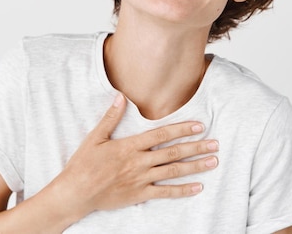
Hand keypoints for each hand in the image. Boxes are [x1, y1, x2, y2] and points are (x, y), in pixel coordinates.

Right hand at [55, 93, 218, 214]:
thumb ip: (110, 118)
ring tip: (213, 161)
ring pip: (173, 171)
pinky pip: (165, 192)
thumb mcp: (95, 137)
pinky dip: (182, 190)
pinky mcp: (140, 194)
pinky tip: (198, 187)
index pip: (161, 134)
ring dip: (195, 166)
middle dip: (196, 147)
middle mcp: (139, 161)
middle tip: (215, 143)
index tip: (199, 125)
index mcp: (130, 146)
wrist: (76, 192)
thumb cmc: (83, 164)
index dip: (182, 128)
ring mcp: (141, 179)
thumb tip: (120, 96)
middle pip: (173, 152)